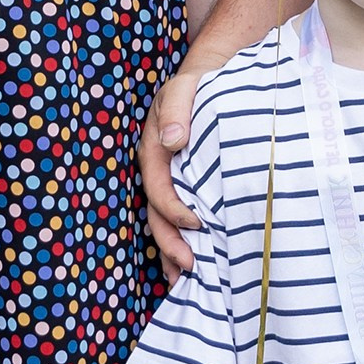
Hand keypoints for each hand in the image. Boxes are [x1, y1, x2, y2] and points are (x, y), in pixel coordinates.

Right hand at [142, 64, 203, 277]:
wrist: (209, 82)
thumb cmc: (197, 87)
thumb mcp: (183, 89)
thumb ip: (176, 110)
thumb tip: (173, 140)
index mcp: (154, 152)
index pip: (158, 188)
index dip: (173, 210)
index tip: (197, 225)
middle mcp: (158, 171)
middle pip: (156, 215)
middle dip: (170, 244)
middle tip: (191, 267)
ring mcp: (169, 181)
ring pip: (164, 223)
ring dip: (172, 252)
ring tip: (185, 281)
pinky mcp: (184, 187)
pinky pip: (178, 218)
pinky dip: (184, 241)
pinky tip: (196, 263)